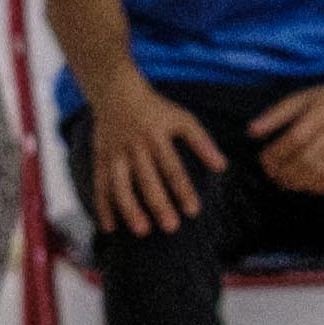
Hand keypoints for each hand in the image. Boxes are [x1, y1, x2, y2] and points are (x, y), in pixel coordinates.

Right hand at [88, 82, 229, 234]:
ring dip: (130, 208)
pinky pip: (100, 185)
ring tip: (142, 231)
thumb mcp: (182, 119)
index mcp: (157, 136)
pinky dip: (103, 206)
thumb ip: (202, 142)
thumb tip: (223, 167)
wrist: (116, 93)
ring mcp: (115, 154)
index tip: (193, 211)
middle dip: (158, 204)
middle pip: (147, 179)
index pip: (173, 167)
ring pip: (120, 184)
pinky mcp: (100, 159)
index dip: (183, 190)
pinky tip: (109, 228)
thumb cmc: (156, 110)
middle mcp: (135, 146)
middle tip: (171, 228)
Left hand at [252, 81, 323, 195]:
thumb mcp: (299, 99)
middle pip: (308, 159)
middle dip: (284, 171)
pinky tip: (303, 184)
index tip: (264, 158)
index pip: (296, 138)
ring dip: (297, 182)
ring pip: (321, 174)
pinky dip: (316, 187)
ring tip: (283, 181)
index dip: (277, 152)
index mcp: (322, 112)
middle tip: (271, 173)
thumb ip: (275, 115)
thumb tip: (251, 131)